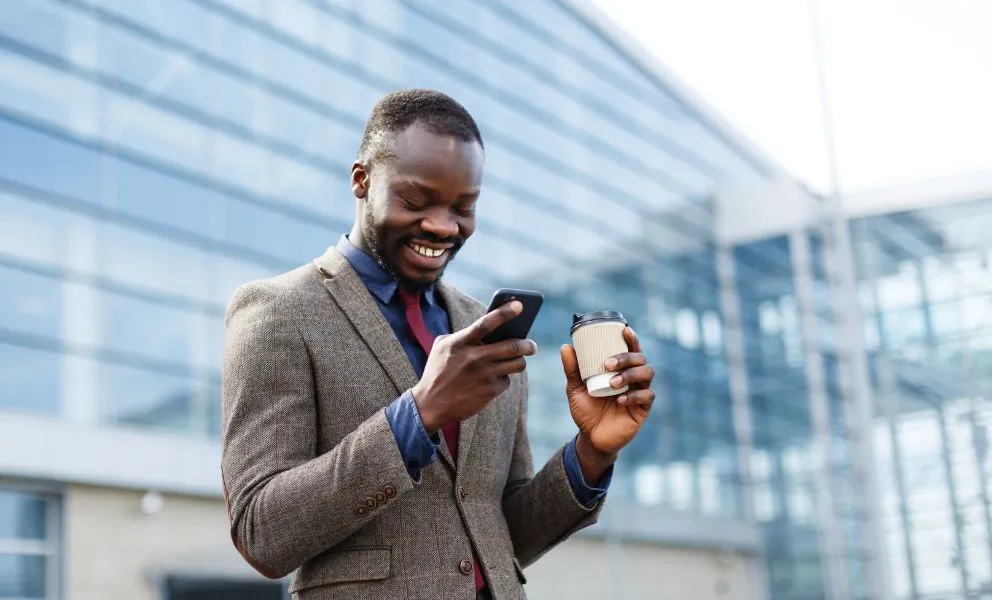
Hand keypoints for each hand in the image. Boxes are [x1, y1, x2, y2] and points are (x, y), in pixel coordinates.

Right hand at [413, 300, 537, 433]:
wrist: (430, 404)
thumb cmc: (437, 371)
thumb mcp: (441, 347)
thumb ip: (462, 334)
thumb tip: (489, 328)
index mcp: (461, 343)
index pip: (486, 323)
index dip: (505, 312)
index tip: (519, 305)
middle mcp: (474, 358)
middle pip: (513, 346)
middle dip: (528, 344)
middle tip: (531, 345)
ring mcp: (484, 376)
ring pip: (517, 364)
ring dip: (520, 360)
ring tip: (518, 359)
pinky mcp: (490, 392)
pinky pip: (507, 380)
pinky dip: (503, 378)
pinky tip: (495, 378)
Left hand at [560, 327, 655, 475]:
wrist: (591, 438)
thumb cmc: (586, 410)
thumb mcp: (575, 389)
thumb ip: (572, 370)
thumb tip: (566, 346)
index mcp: (620, 370)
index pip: (631, 350)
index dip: (632, 339)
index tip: (625, 330)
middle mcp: (633, 379)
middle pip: (641, 359)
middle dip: (626, 358)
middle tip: (607, 363)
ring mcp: (639, 393)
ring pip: (647, 374)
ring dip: (630, 375)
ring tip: (613, 383)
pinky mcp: (642, 409)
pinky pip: (647, 397)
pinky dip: (634, 395)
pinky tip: (620, 399)